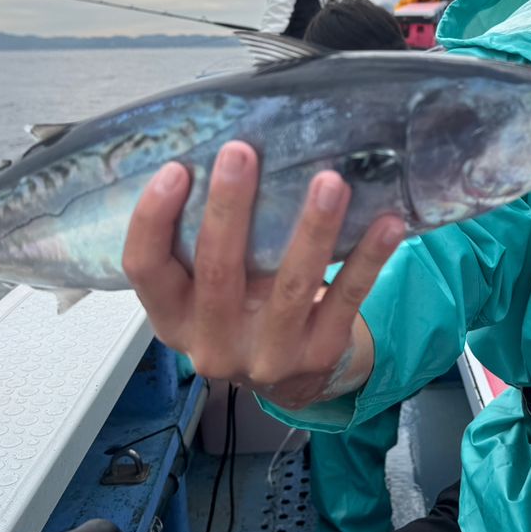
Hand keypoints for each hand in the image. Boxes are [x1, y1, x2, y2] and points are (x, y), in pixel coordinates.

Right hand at [122, 141, 405, 410]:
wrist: (286, 379)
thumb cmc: (239, 312)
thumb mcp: (203, 289)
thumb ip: (202, 241)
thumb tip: (226, 154)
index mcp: (172, 316)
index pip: (144, 269)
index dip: (153, 218)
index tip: (176, 168)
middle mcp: (212, 341)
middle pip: (217, 270)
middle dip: (230, 208)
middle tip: (242, 152)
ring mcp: (268, 355)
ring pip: (290, 285)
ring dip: (312, 229)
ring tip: (330, 181)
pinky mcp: (319, 354)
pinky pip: (346, 300)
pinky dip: (368, 258)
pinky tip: (386, 222)